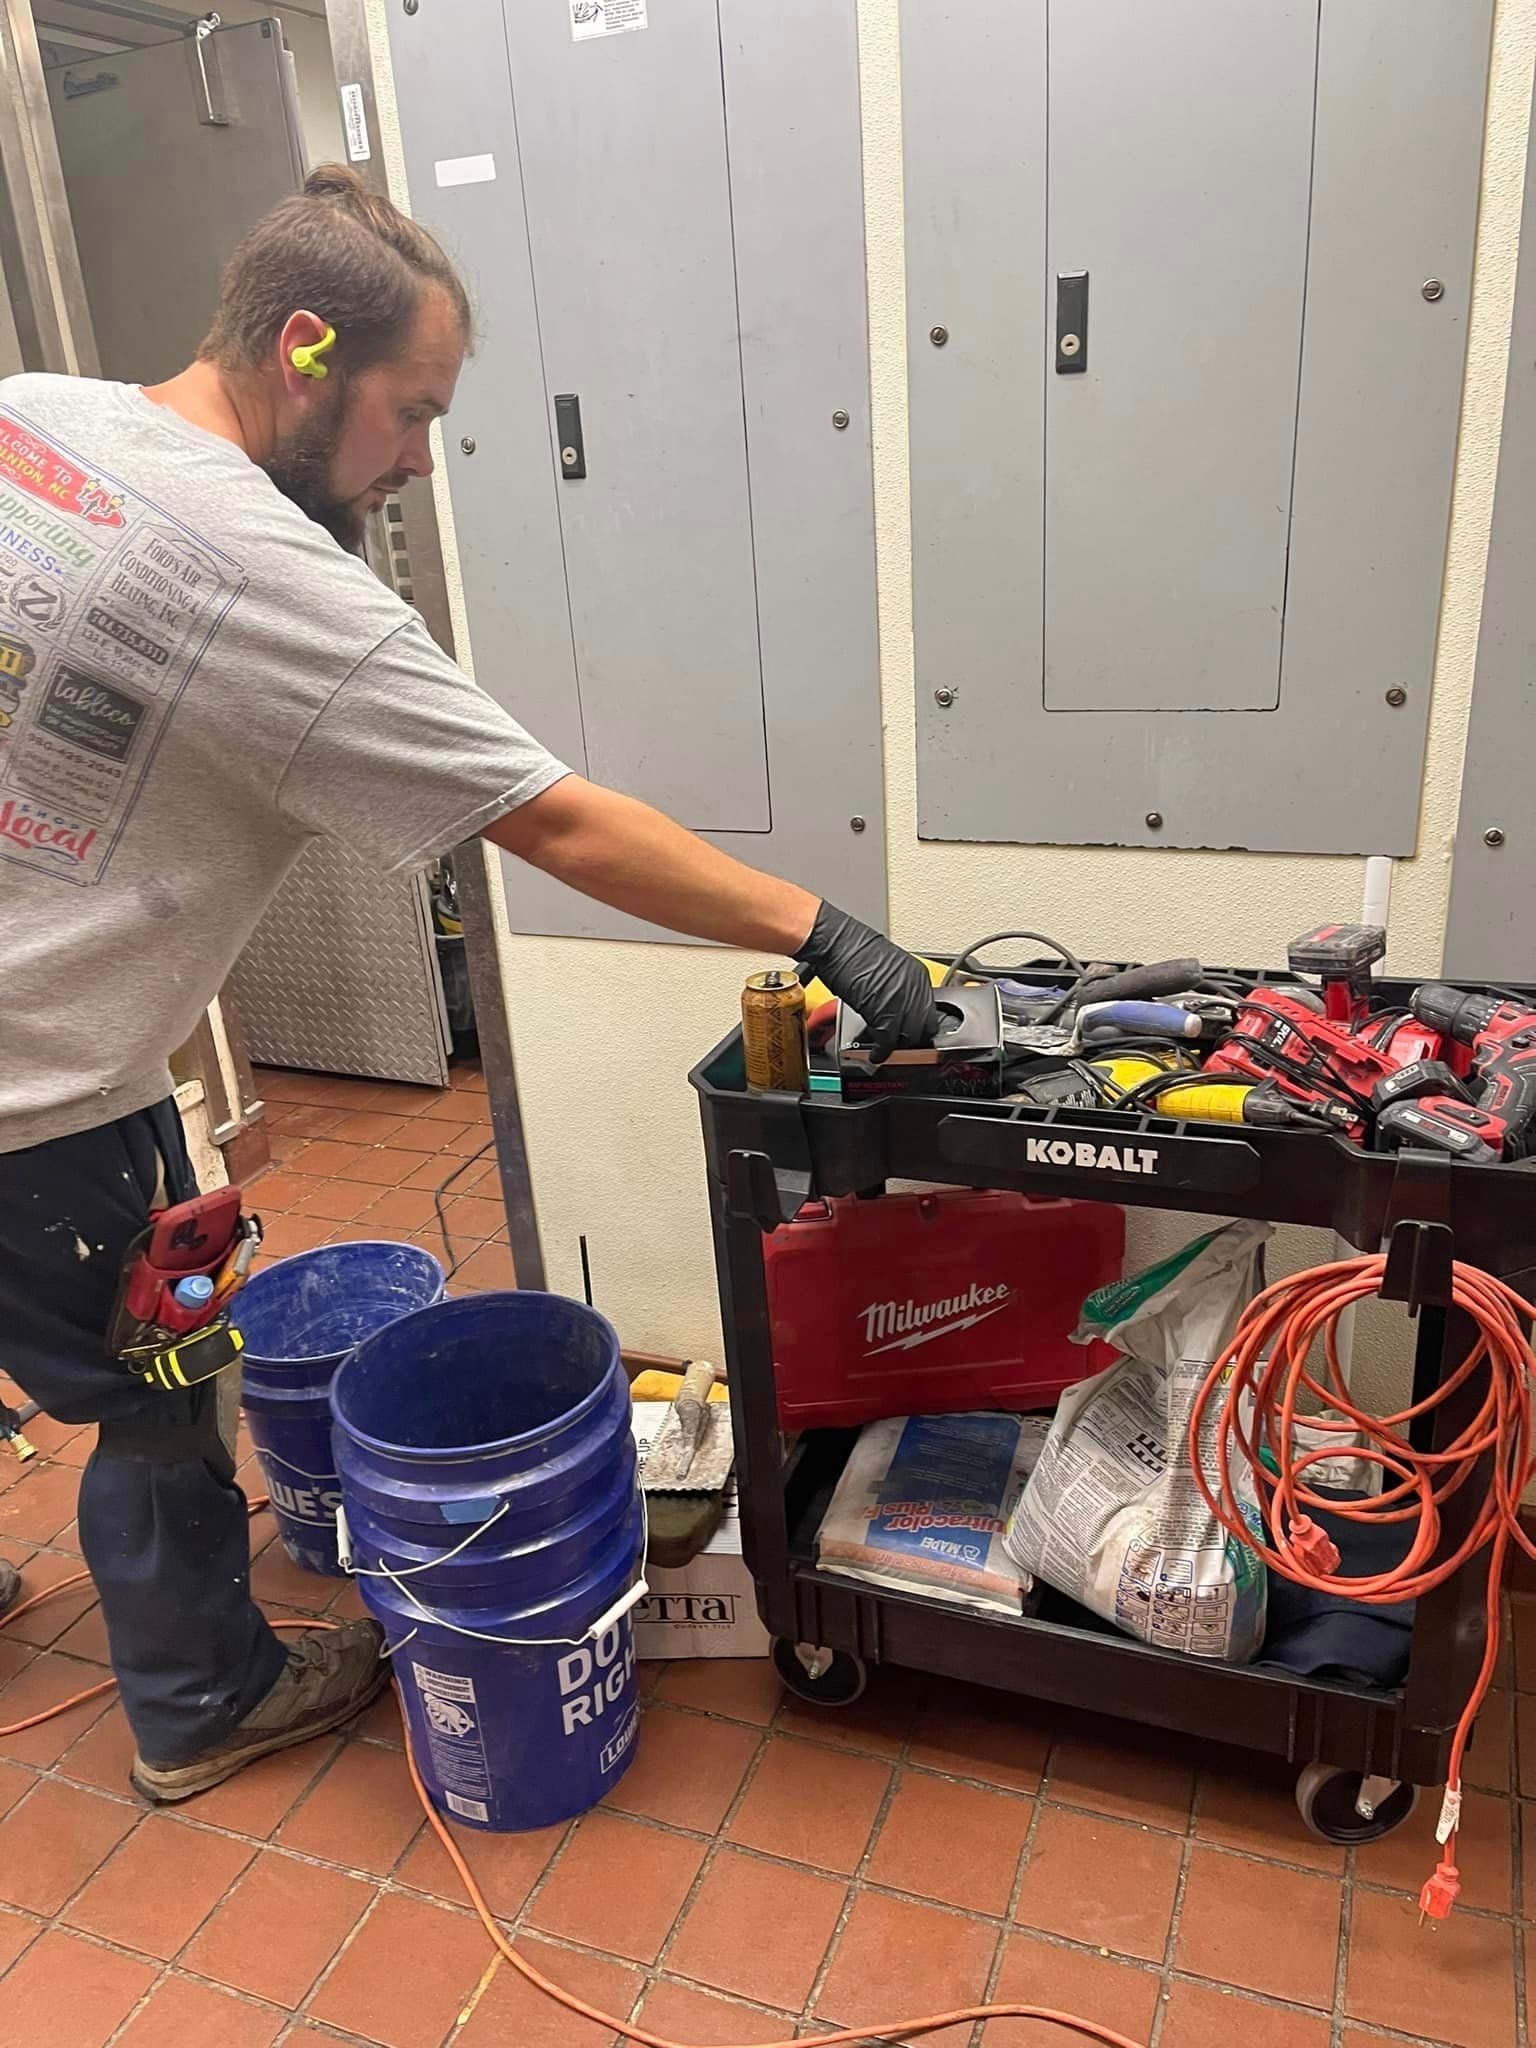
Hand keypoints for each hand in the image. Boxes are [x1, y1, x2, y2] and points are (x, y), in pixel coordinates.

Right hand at [799, 902, 941, 1060]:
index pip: (929, 1011)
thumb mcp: (888, 969)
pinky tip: (877, 1054)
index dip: (919, 1025)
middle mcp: (914, 989)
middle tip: (902, 1045)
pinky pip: (889, 1040)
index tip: (912, 1032)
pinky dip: (883, 1051)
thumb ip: (899, 989)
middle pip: (924, 1027)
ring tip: (888, 1051)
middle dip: (913, 1039)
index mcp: (918, 976)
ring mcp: (901, 1001)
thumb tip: (897, 1007)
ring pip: (909, 1036)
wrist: (836, 943)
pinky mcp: (884, 1012)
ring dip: (898, 1047)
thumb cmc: (852, 950)